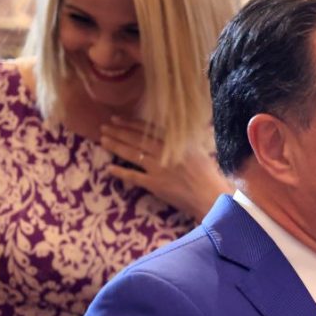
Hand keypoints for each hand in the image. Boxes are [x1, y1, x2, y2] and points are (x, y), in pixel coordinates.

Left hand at [101, 116, 230, 220]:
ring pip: (132, 154)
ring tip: (103, 140)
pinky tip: (110, 168)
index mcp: (176, 141)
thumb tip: (175, 129)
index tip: (117, 119)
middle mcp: (165, 152)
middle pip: (136, 139)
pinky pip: (134, 177)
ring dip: (116, 146)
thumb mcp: (200, 149)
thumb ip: (185, 139)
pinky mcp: (155, 184)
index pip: (148, 129)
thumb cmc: (210, 174)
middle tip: (103, 127)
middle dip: (118, 132)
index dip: (131, 123)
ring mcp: (158, 168)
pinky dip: (121, 173)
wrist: (212, 197)